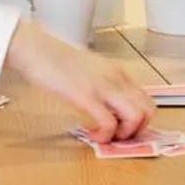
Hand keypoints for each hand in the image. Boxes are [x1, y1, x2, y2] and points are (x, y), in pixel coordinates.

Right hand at [3, 21, 154, 141]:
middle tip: (118, 136)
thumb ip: (103, 83)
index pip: (146, 99)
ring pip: (136, 117)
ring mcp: (103, 87)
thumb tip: (107, 104)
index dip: (141, 120)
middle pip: (149, 110)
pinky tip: (93, 134)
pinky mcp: (86, 97)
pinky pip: (109, 123)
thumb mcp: (90, 69)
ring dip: (125, 135)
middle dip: (138, 130)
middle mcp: (116, 79)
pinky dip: (105, 136)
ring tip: (107, 136)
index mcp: (118, 72)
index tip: (124, 128)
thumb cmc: (56, 58)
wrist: (35, 48)